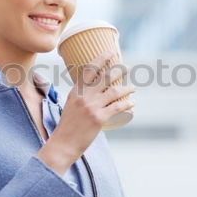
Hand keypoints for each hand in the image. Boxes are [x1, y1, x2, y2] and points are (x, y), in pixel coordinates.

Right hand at [36, 49, 134, 174]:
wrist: (63, 144)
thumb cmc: (67, 127)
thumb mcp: (70, 106)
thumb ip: (81, 97)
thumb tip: (94, 91)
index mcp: (75, 92)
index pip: (89, 70)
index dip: (101, 59)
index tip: (110, 52)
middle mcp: (84, 96)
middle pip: (105, 77)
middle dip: (118, 69)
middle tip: (126, 66)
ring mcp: (92, 107)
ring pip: (114, 91)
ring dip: (126, 88)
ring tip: (133, 87)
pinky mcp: (99, 118)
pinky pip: (117, 107)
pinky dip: (127, 103)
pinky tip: (132, 102)